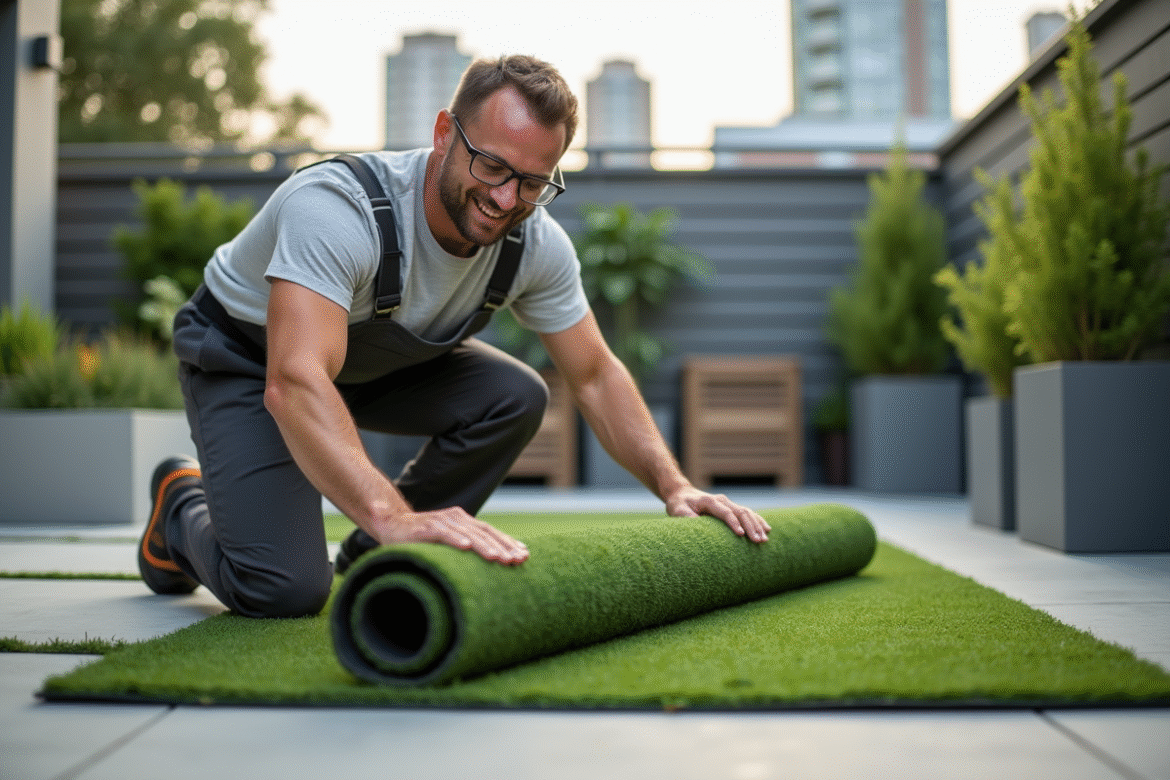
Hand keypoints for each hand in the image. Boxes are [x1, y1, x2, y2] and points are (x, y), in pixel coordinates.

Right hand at [374, 507, 528, 564]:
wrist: (392, 524)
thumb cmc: (424, 539)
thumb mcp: (450, 543)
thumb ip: (468, 549)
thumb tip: (493, 565)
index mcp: (466, 522)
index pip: (492, 533)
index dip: (508, 543)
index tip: (525, 556)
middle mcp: (457, 518)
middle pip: (485, 533)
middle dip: (503, 547)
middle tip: (518, 560)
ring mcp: (442, 521)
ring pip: (468, 533)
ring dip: (484, 545)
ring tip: (498, 558)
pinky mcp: (425, 527)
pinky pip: (442, 533)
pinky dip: (455, 538)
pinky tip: (466, 546)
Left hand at [664, 487, 770, 542]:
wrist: (682, 494)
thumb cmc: (679, 504)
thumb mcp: (677, 510)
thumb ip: (685, 516)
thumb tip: (695, 524)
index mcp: (710, 501)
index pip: (725, 512)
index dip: (734, 523)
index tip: (741, 535)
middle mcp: (722, 500)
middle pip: (741, 512)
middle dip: (751, 527)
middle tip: (759, 541)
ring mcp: (728, 503)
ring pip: (747, 512)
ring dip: (757, 525)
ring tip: (765, 539)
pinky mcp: (731, 507)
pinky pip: (747, 513)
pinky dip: (758, 520)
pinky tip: (767, 529)